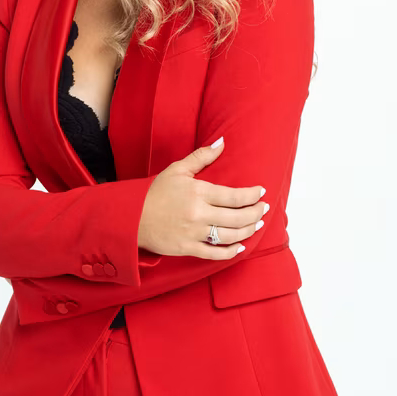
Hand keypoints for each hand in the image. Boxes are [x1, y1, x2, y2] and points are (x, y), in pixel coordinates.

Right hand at [137, 138, 267, 259]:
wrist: (131, 218)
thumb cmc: (155, 192)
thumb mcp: (177, 170)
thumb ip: (201, 157)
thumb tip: (222, 142)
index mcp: (197, 192)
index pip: (234, 196)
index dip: (252, 195)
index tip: (261, 192)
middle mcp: (198, 214)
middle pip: (237, 217)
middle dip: (256, 213)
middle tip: (264, 209)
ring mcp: (194, 233)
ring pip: (230, 236)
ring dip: (248, 231)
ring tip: (257, 224)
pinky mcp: (188, 248)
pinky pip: (215, 253)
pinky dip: (231, 252)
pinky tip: (241, 247)